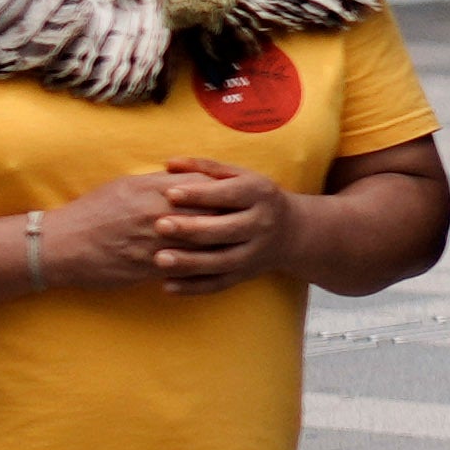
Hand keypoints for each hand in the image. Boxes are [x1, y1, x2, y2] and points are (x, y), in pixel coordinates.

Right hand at [37, 166, 244, 292]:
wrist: (61, 245)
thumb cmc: (93, 211)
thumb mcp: (126, 186)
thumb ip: (159, 181)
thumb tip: (186, 177)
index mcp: (151, 190)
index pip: (200, 187)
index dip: (223, 191)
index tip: (240, 194)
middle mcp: (155, 214)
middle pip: (206, 214)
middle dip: (229, 217)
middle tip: (248, 219)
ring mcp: (152, 242)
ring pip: (198, 242)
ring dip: (219, 244)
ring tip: (238, 243)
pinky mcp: (146, 267)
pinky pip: (181, 267)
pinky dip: (198, 267)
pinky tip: (213, 266)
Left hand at [128, 157, 288, 288]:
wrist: (290, 231)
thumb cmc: (253, 197)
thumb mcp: (239, 176)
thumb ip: (205, 168)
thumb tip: (170, 163)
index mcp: (259, 194)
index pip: (228, 194)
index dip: (199, 194)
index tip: (169, 193)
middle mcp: (260, 224)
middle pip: (225, 230)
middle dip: (191, 228)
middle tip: (159, 225)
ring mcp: (253, 253)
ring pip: (221, 261)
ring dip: (189, 262)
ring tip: (159, 259)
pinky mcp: (244, 275)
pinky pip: (218, 284)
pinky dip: (193, 287)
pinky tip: (167, 286)